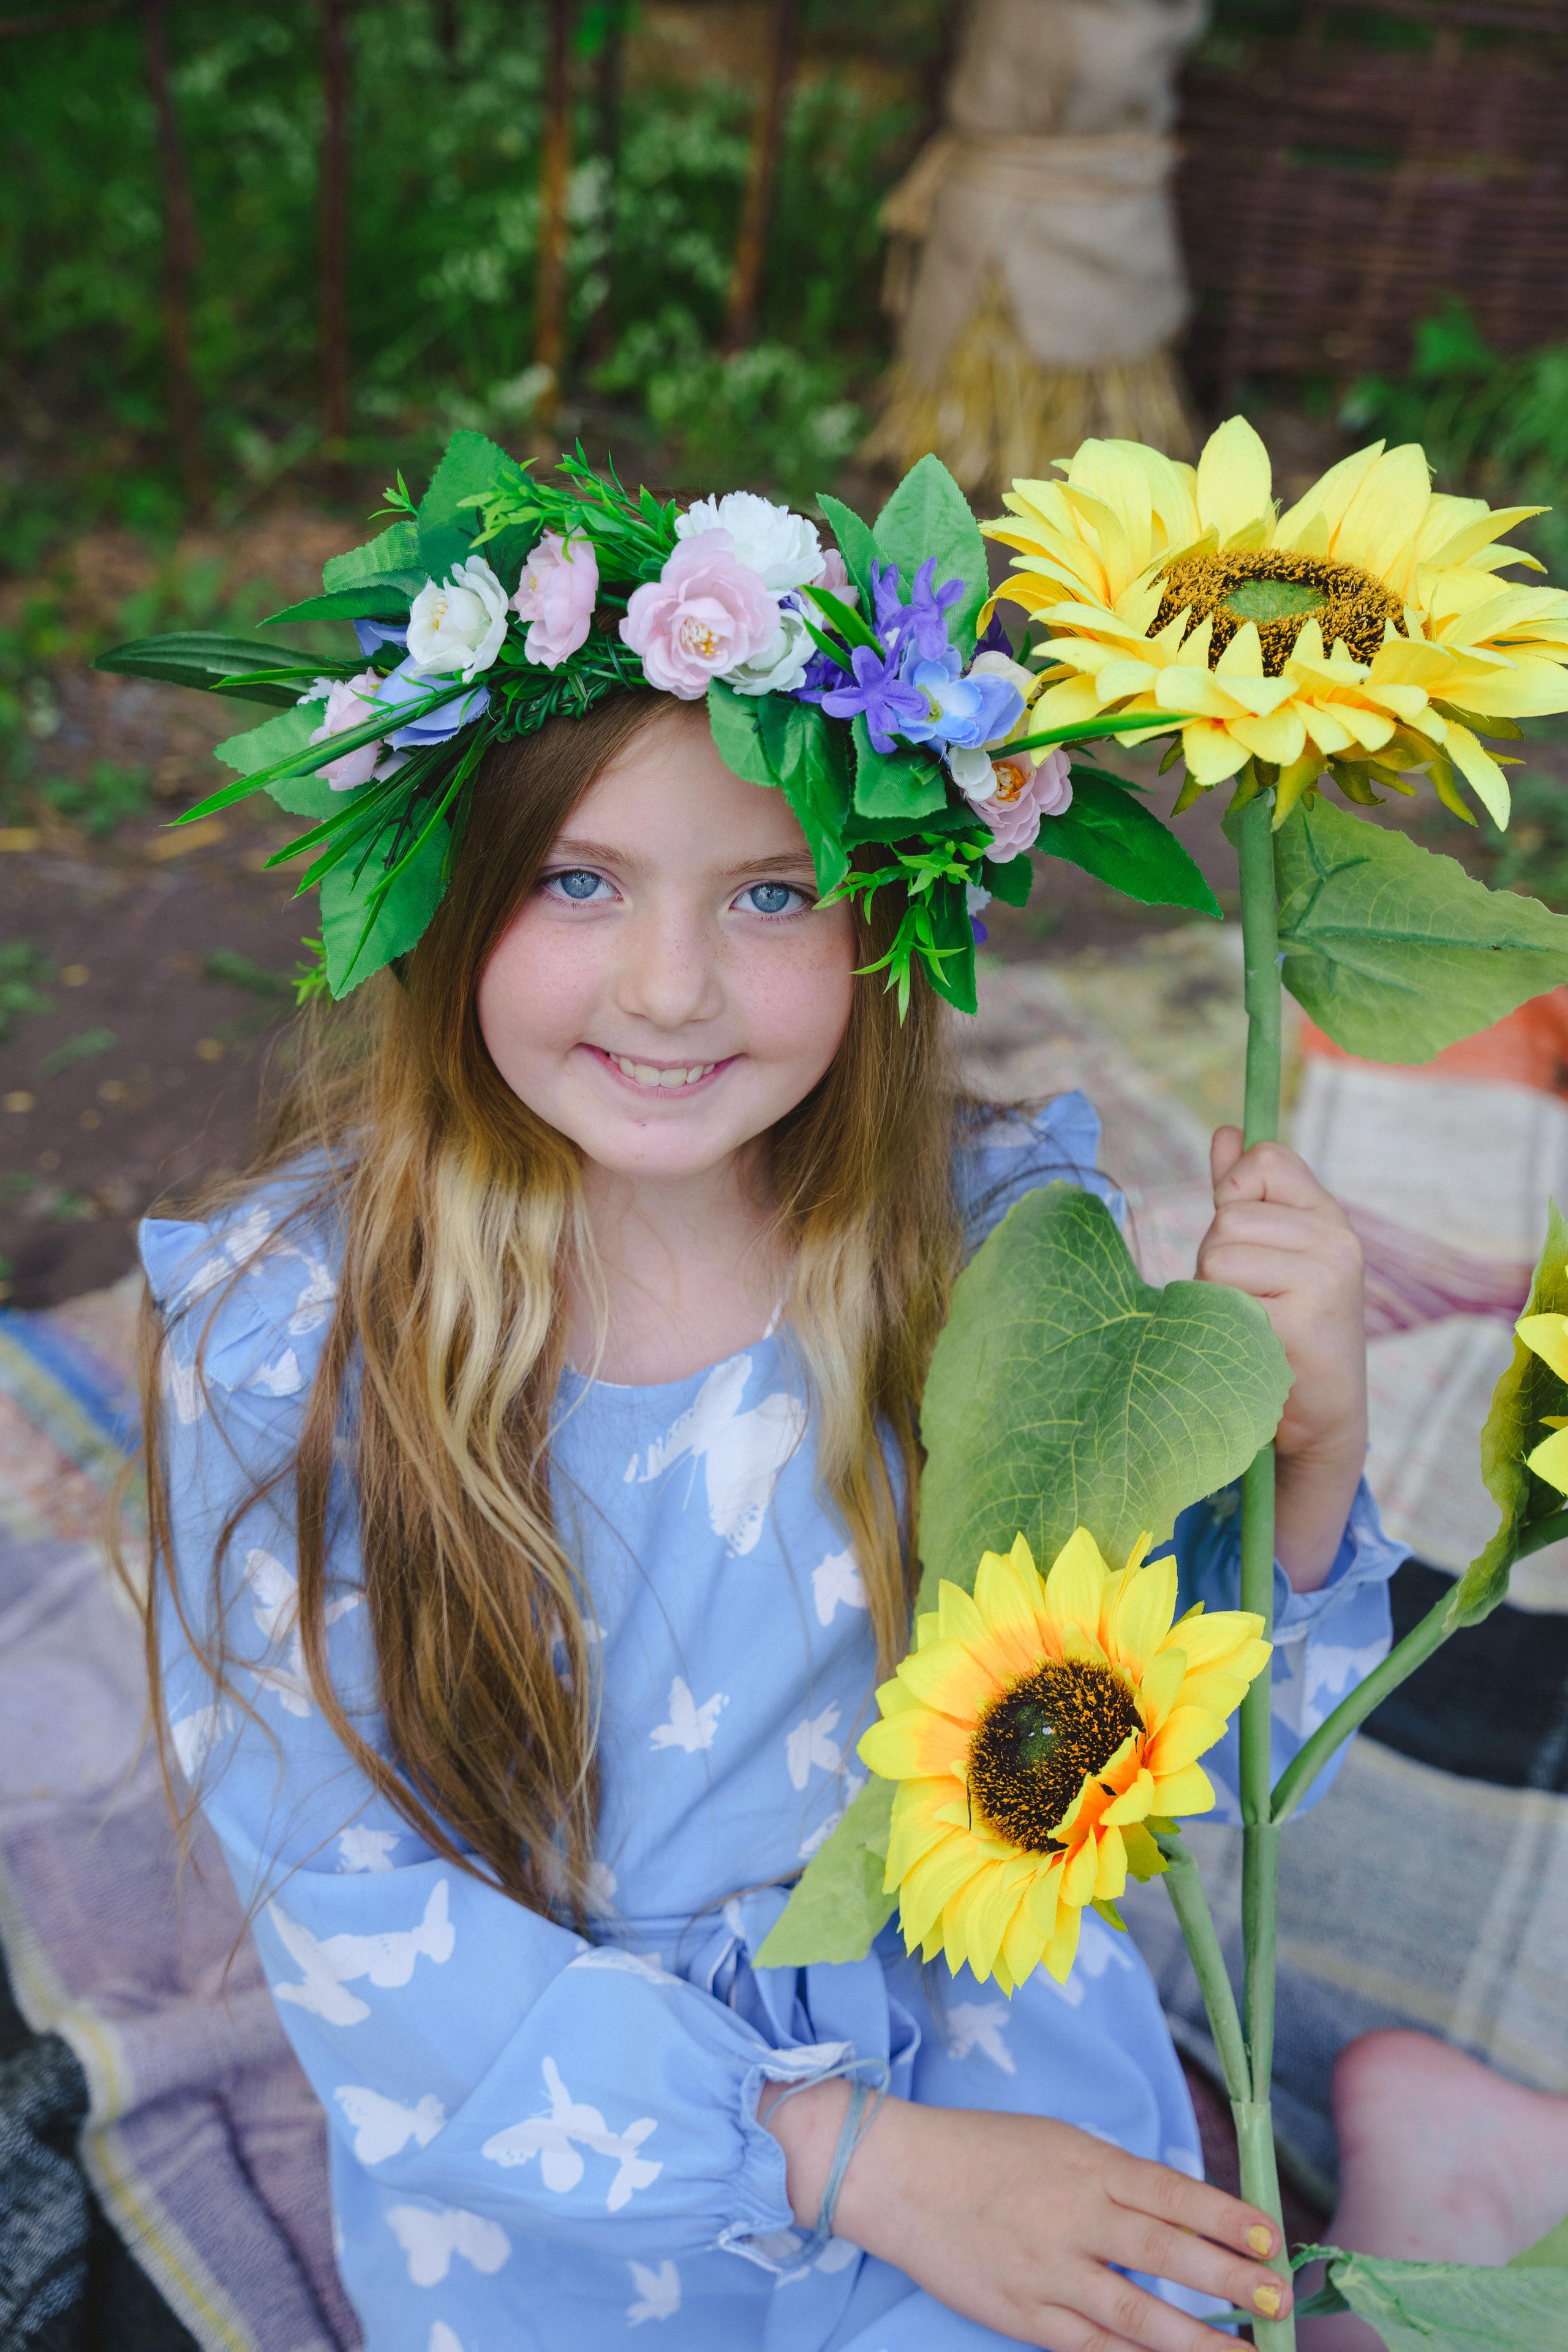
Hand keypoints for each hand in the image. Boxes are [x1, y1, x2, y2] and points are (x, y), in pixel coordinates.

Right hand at [764, 2085, 1292, 2349]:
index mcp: (1086, 2164)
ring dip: (1196, 2339)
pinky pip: (1091, 2347)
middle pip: (1163, 2253)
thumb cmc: (986, 2150)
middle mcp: (1072, 2217)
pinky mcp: (1023, 2315)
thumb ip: (1116, 2178)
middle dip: (1227, 2278)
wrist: (901, 2176)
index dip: (1225, 2217)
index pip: (1170, 2192)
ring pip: (1135, 2315)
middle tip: (1278, 2299)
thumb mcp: (1059, 2141)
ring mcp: (1048, 2272)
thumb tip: (1181, 2217)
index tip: (1271, 2238)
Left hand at [1197, 1129, 1366, 1589]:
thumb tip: (1225, 1132)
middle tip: (1250, 1300)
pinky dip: (1224, 1324)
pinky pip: (1223, 1299)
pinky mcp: (1302, 1320)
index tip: (1241, 1228)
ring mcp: (1324, 1278)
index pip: (1265, 1159)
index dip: (1233, 1188)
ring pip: (1219, 1256)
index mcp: (1327, 1215)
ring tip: (1251, 1322)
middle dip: (1217, 1259)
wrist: (1321, 1416)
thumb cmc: (1288, 1327)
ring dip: (1215, 1294)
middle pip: (1227, 1217)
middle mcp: (1335, 1239)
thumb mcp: (1271, 1249)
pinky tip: (1256, 1345)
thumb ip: (1244, 1191)